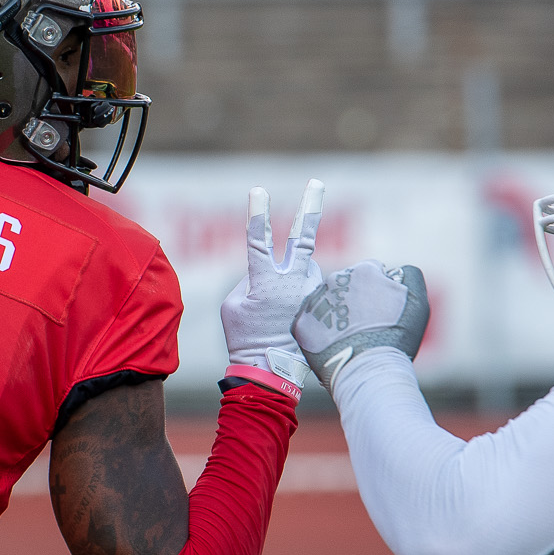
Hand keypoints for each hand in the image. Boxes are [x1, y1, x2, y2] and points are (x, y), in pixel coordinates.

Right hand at [219, 179, 325, 392]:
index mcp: (267, 284)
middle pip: (302, 239)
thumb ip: (249, 281)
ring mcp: (311, 293)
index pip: (259, 241)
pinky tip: (291, 314)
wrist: (271, 371)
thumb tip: (270, 273)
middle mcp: (294, 284)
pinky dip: (300, 293)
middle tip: (317, 182)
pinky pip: (309, 286)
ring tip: (281, 310)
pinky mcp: (321, 302)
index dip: (257, 215)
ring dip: (292, 279)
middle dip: (310, 208)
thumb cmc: (246, 339)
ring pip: (301, 269)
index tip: (258, 190)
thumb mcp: (232, 307)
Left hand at [292, 260, 430, 395]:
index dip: (379, 290)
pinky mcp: (300, 324)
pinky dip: (320, 331)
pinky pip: (311, 322)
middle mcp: (335, 280)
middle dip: (355, 300)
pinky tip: (333, 344)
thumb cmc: (397, 338)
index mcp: (363, 270)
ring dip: (336, 314)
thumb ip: (409, 275)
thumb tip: (395, 272)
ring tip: (349, 337)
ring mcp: (315, 302)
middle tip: (365, 325)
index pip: (371, 272)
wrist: (369, 372)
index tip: (381, 310)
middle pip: (347, 285)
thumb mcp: (417, 300)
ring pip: (327, 303)